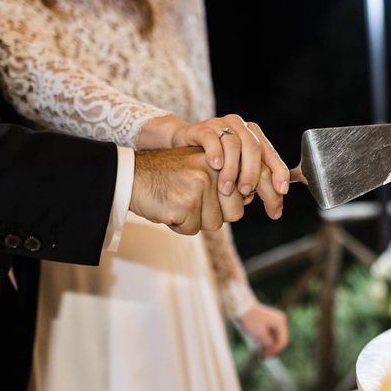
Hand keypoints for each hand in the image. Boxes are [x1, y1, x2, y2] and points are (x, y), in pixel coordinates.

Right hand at [129, 147, 244, 234]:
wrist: (130, 176)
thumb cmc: (168, 177)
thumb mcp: (200, 168)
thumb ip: (225, 180)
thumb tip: (252, 197)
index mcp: (221, 160)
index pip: (248, 189)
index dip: (250, 201)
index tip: (260, 209)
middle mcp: (213, 171)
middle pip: (235, 212)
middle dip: (216, 215)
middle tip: (193, 203)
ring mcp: (200, 186)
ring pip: (215, 224)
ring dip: (196, 221)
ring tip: (178, 203)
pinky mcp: (186, 204)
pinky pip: (193, 229)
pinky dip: (180, 226)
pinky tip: (168, 210)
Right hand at [138, 114, 287, 219]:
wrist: (178, 151)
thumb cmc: (208, 169)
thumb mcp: (234, 177)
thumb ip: (253, 187)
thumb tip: (274, 206)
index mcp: (254, 139)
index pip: (271, 156)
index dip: (278, 173)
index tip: (281, 192)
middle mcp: (240, 129)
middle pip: (255, 149)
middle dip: (253, 173)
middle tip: (246, 192)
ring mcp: (220, 126)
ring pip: (233, 143)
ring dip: (232, 168)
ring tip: (226, 188)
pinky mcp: (201, 129)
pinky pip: (211, 138)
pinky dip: (215, 152)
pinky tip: (215, 166)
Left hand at [239, 303, 288, 358]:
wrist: (242, 307)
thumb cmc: (252, 320)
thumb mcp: (260, 335)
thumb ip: (268, 343)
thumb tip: (271, 349)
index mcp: (280, 322)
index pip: (283, 340)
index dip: (276, 350)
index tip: (268, 356)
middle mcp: (280, 321)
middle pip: (280, 339)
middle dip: (272, 349)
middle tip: (263, 358)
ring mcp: (275, 321)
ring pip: (275, 338)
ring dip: (268, 346)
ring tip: (260, 353)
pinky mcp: (269, 321)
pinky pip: (270, 334)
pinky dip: (266, 340)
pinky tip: (259, 346)